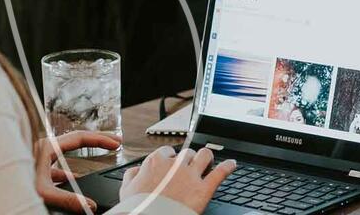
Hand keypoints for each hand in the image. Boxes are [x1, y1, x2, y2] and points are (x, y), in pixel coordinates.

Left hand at [35, 131, 121, 212]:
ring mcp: (39, 157)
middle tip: (115, 142)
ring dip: (84, 156)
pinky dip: (68, 171)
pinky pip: (56, 166)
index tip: (116, 143)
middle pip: (76, 140)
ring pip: (67, 152)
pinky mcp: (35, 168)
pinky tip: (72, 181)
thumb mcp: (44, 192)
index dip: (101, 139)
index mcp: (48, 147)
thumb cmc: (13, 184)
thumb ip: (68, 199)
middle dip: (98, 141)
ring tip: (98, 161)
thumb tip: (90, 205)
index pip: (80, 137)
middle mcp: (44, 148)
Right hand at [119, 145, 236, 212]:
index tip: (171, 164)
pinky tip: (232, 165)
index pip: (167, 152)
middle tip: (190, 167)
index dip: (170, 159)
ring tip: (209, 162)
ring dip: (207, 158)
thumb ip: (132, 175)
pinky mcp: (204, 189)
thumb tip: (136, 170)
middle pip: (188, 153)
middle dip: (189, 159)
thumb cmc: (137, 208)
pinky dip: (229, 167)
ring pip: (205, 156)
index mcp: (156, 162)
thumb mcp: (127, 189)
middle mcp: (175, 165)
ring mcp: (191, 176)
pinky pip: (221, 173)